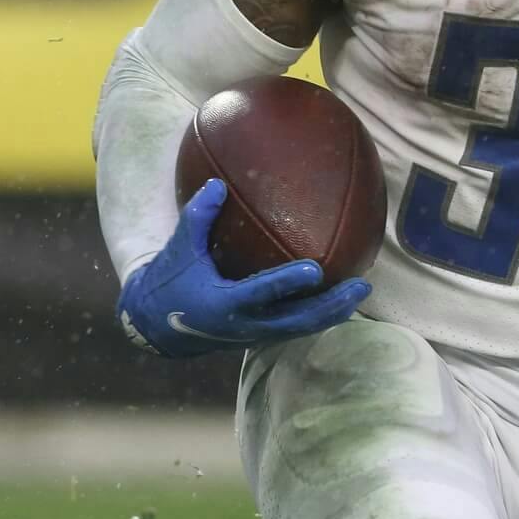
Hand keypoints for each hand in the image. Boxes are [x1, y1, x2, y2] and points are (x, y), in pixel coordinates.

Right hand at [117, 179, 370, 358]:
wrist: (156, 326)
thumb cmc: (170, 281)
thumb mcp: (179, 248)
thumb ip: (198, 215)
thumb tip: (218, 183)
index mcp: (223, 304)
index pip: (261, 293)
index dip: (287, 283)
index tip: (315, 269)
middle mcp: (244, 325)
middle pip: (296, 320)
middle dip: (330, 306)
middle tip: (360, 286)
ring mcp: (255, 334)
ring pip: (301, 328)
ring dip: (333, 312)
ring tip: (362, 290)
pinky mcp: (261, 336)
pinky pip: (296, 327)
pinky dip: (320, 315)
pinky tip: (343, 297)